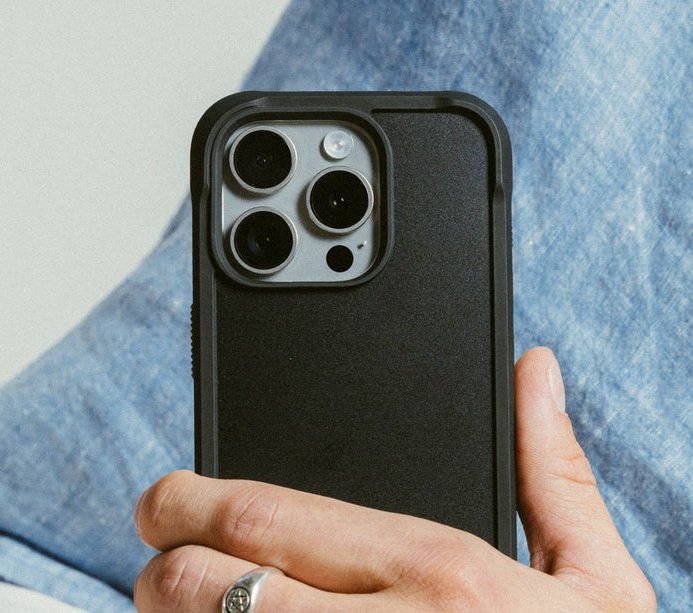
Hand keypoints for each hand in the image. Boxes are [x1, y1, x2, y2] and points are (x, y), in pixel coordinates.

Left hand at [133, 347, 654, 610]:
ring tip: (182, 603)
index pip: (269, 517)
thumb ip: (551, 469)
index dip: (193, 502)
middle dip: (159, 564)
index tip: (166, 498)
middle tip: (157, 554)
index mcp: (441, 574)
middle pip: (210, 586)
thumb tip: (534, 372)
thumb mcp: (593, 576)